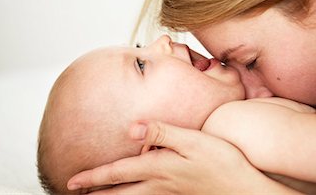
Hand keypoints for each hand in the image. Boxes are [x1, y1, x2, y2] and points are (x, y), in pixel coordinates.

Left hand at [67, 121, 291, 193]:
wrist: (243, 189)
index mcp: (159, 167)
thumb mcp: (194, 141)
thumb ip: (162, 133)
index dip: (93, 177)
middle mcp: (160, 184)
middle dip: (96, 192)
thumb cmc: (222, 162)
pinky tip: (136, 194)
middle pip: (120, 192)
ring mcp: (170, 193)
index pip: (118, 173)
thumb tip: (132, 128)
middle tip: (76, 192)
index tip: (72, 181)